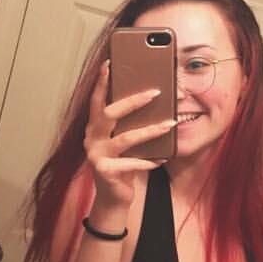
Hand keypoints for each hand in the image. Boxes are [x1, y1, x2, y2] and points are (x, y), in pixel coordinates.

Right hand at [84, 61, 175, 211]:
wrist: (113, 198)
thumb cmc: (122, 164)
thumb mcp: (125, 141)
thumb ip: (131, 124)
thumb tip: (157, 101)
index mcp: (95, 128)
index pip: (97, 100)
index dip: (102, 82)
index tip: (109, 63)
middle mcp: (92, 139)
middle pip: (108, 113)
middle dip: (132, 101)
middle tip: (156, 92)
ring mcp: (96, 156)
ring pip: (125, 138)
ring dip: (150, 131)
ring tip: (171, 123)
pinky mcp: (105, 172)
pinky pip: (130, 164)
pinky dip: (148, 161)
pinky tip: (162, 158)